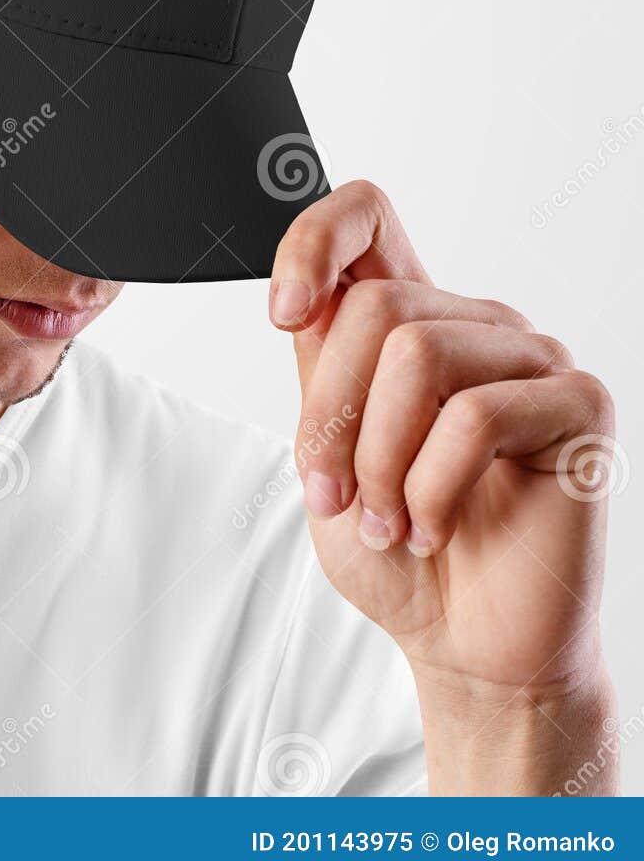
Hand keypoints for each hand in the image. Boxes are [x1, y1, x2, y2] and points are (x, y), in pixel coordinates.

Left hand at [271, 181, 618, 793]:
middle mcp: (472, 324)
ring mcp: (531, 359)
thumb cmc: (397, 550)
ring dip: (377, 458)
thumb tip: (300, 298)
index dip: (314, 239)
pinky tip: (432, 529)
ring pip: (418, 355)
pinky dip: (431, 487)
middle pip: (374, 306)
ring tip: (384, 520)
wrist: (466, 645)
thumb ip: (321, 369)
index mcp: (408, 319)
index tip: (281, 314)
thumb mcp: (325, 450)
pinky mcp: (579, 406)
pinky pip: (476, 416)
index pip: (368, 215)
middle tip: (333, 495)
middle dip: (330, 413)